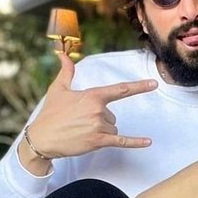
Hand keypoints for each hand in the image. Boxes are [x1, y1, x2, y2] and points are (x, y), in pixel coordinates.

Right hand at [23, 53, 157, 158]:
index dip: (139, 86)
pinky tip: (149, 142)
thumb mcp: (58, 89)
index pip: (120, 89)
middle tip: (80, 123)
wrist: (42, 138)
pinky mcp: (99, 142)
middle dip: (100, 120)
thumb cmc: (51, 113)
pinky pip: (122, 141)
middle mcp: (98, 110)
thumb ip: (66, 72)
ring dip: (101, 131)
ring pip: (112, 129)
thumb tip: (62, 54)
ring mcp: (99, 126)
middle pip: (112, 116)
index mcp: (92, 96)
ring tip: (82, 132)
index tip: (154, 84)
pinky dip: (136, 142)